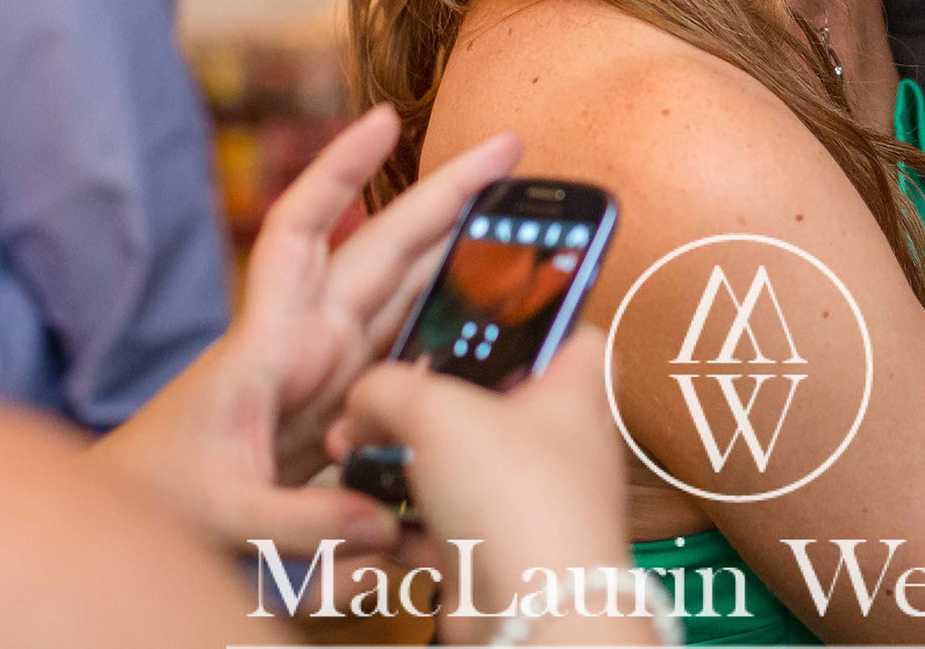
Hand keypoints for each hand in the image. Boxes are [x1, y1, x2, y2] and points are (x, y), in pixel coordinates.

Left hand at [90, 106, 521, 553]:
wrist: (141, 512)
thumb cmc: (164, 497)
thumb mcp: (221, 514)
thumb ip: (300, 521)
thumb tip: (386, 523)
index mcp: (270, 343)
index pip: (300, 231)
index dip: (339, 172)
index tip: (387, 118)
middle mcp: (307, 337)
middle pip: (382, 246)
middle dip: (445, 192)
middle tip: (510, 146)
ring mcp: (332, 364)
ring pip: (404, 287)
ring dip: (458, 246)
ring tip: (523, 214)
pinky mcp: (348, 396)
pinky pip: (408, 345)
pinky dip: (451, 321)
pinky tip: (498, 316)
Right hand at [328, 333, 635, 643]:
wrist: (527, 610)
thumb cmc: (520, 498)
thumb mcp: (438, 411)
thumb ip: (390, 388)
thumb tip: (362, 398)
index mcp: (574, 390)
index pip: (570, 332)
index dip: (529, 317)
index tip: (477, 312)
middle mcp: (558, 445)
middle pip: (492, 401)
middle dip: (428, 399)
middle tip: (383, 392)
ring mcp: (525, 503)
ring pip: (456, 467)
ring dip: (400, 462)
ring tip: (350, 450)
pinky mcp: (491, 554)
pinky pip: (436, 525)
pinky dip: (397, 521)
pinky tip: (359, 509)